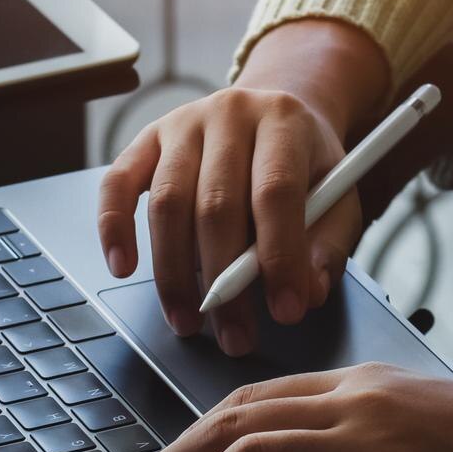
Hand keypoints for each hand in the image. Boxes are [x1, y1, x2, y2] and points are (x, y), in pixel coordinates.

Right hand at [95, 19, 388, 355]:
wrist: (273, 114)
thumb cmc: (306, 166)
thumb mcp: (338, 199)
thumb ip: (326, 247)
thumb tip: (307, 294)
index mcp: (284, 121)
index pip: (276, 191)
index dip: (280, 256)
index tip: (286, 311)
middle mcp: (229, 113)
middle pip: (216, 204)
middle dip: (225, 283)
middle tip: (236, 337)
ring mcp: (181, 123)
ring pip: (167, 202)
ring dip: (174, 273)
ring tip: (189, 322)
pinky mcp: (145, 141)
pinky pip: (116, 184)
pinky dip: (114, 228)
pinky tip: (123, 268)